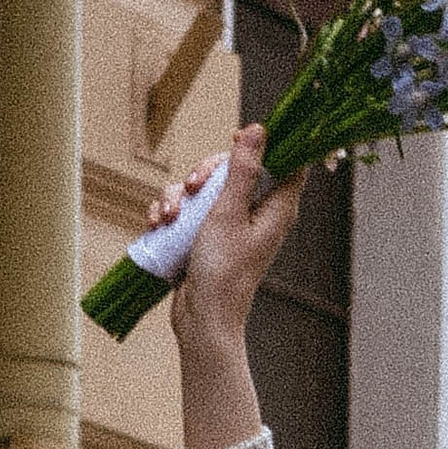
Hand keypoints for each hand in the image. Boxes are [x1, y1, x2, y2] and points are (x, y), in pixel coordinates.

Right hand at [161, 127, 301, 448]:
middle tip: (196, 185)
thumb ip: (243, 169)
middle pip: (234, 168)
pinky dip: (170, 213)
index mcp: (277, 208)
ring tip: (170, 216)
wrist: (202, 319)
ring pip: (203, 188)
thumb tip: (259, 130)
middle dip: (205, 171)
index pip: (289, 164)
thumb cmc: (223, 270)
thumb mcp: (229, 211)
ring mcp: (229, 224)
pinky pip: (187, 210)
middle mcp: (257, 214)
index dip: (269, 143)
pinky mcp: (205, 236)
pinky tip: (158, 224)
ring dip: (179, 196)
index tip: (239, 136)